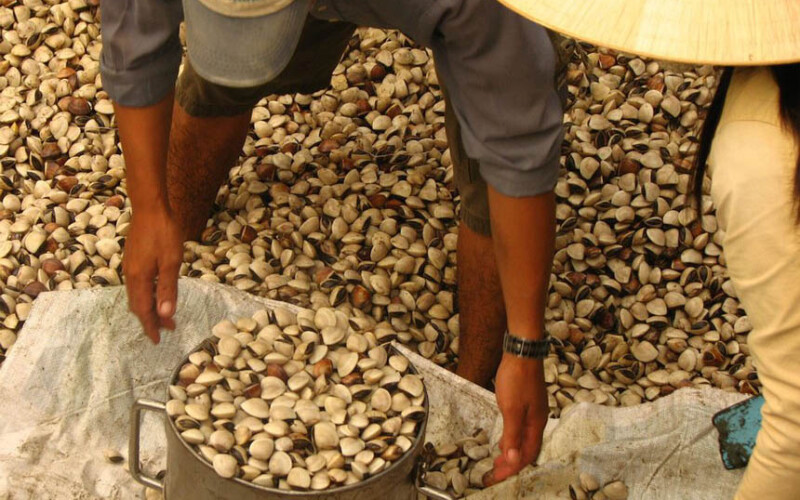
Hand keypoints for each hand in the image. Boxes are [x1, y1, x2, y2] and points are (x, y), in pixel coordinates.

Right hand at [123, 207, 182, 343]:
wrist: (150, 208)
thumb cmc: (163, 233)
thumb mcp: (171, 262)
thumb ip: (168, 289)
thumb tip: (165, 314)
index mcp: (139, 278)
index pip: (144, 310)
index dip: (151, 326)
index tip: (157, 340)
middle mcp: (130, 275)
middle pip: (138, 305)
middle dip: (151, 319)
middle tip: (167, 329)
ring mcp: (130, 267)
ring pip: (137, 295)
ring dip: (150, 307)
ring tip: (166, 314)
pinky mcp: (133, 259)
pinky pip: (138, 285)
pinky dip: (147, 295)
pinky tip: (157, 293)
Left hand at [487, 353, 547, 484]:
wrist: (522, 352)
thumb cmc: (516, 378)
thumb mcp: (511, 409)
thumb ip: (512, 435)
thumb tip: (513, 461)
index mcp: (536, 424)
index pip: (526, 455)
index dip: (511, 469)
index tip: (495, 477)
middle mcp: (538, 420)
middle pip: (527, 450)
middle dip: (511, 464)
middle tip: (494, 474)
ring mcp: (534, 411)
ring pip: (525, 440)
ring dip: (512, 452)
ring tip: (498, 462)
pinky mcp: (528, 403)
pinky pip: (522, 429)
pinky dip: (512, 439)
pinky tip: (504, 439)